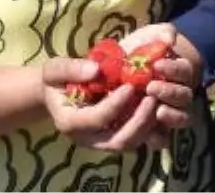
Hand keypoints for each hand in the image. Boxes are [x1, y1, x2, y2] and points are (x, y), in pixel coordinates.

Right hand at [41, 57, 157, 151]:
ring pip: (130, 144)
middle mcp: (87, 138)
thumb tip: (96, 70)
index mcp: (69, 122)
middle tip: (153, 97)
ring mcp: (101, 141)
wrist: (60, 93)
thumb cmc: (57, 80)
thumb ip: (71, 69)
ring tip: (158, 101)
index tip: (130, 85)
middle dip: (139, 121)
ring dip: (148, 125)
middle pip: (118, 141)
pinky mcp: (114, 138)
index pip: (97, 119)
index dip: (115, 104)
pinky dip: (150, 128)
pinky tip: (158, 109)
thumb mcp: (56, 69)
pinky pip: (136, 140)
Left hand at [120, 23, 200, 148]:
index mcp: (179, 71)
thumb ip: (162, 32)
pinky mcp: (153, 130)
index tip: (157, 64)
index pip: (185, 71)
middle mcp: (178, 93)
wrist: (120, 70)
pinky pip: (164, 139)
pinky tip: (149, 133)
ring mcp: (168, 112)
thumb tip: (170, 39)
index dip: (174, 69)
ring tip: (154, 108)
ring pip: (182, 118)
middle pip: (185, 96)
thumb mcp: (150, 35)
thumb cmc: (138, 51)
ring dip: (171, 114)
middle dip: (170, 91)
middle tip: (150, 86)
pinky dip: (159, 137)